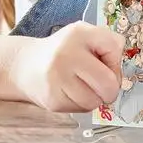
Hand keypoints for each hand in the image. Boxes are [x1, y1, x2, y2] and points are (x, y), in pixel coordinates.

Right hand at [10, 21, 124, 112]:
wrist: (26, 65)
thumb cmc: (65, 51)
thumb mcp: (86, 36)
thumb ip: (109, 47)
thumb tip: (117, 77)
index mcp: (79, 32)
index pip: (114, 47)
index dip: (115, 59)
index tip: (105, 61)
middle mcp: (67, 53)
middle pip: (108, 83)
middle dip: (110, 87)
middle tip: (101, 83)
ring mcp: (57, 78)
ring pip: (95, 101)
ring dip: (95, 97)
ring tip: (83, 86)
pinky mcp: (52, 100)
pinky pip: (82, 110)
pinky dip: (82, 104)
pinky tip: (71, 92)